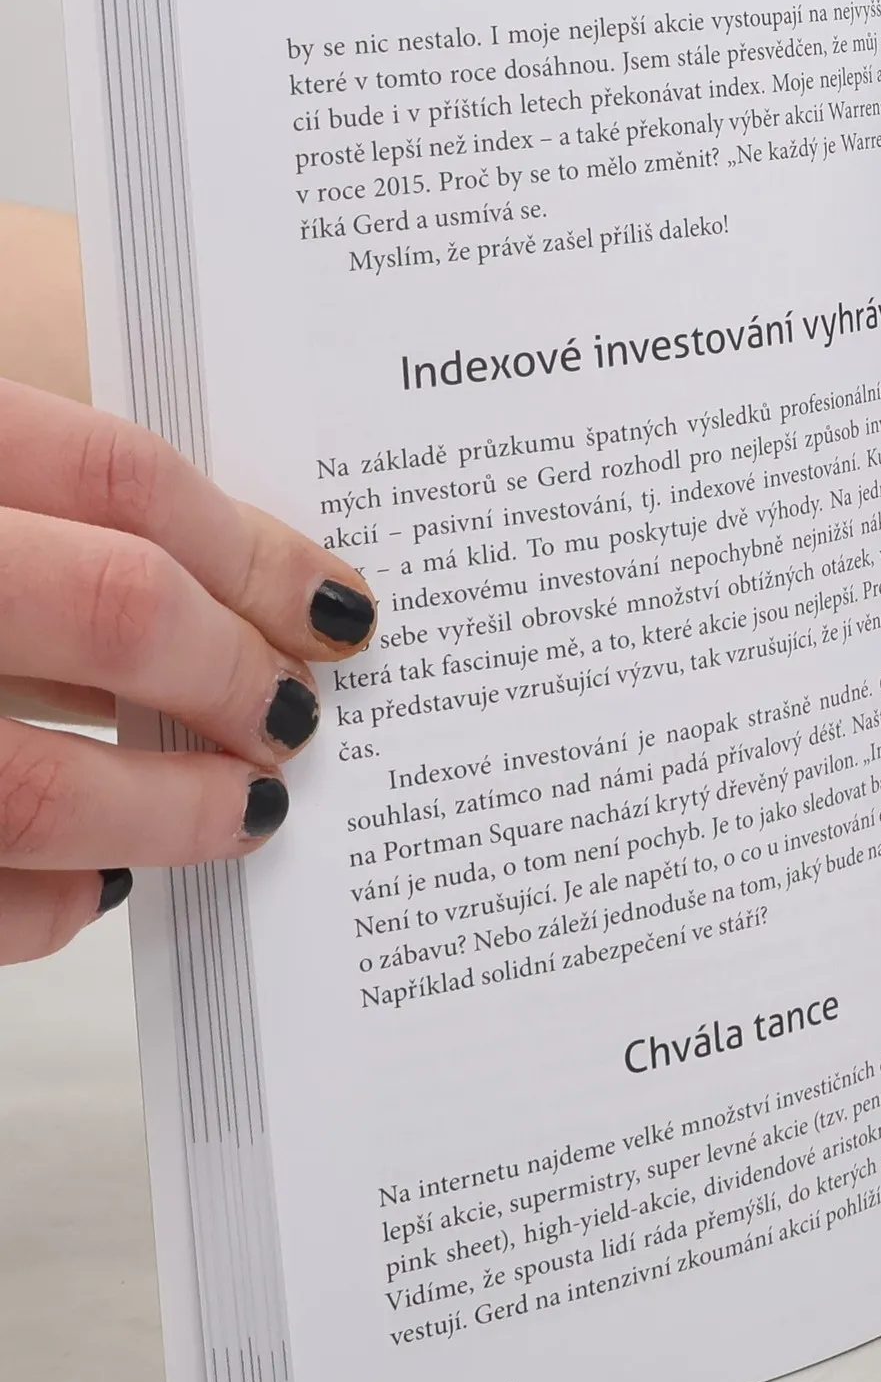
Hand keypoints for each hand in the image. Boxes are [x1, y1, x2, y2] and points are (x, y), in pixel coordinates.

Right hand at [0, 375, 378, 960]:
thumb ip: (55, 482)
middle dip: (236, 673)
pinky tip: (102, 884)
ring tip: (247, 809)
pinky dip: (50, 904)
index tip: (341, 608)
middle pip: (115, 612)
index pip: (121, 477)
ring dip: (170, 811)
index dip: (258, 553)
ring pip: (37, 789)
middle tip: (297, 714)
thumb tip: (230, 549)